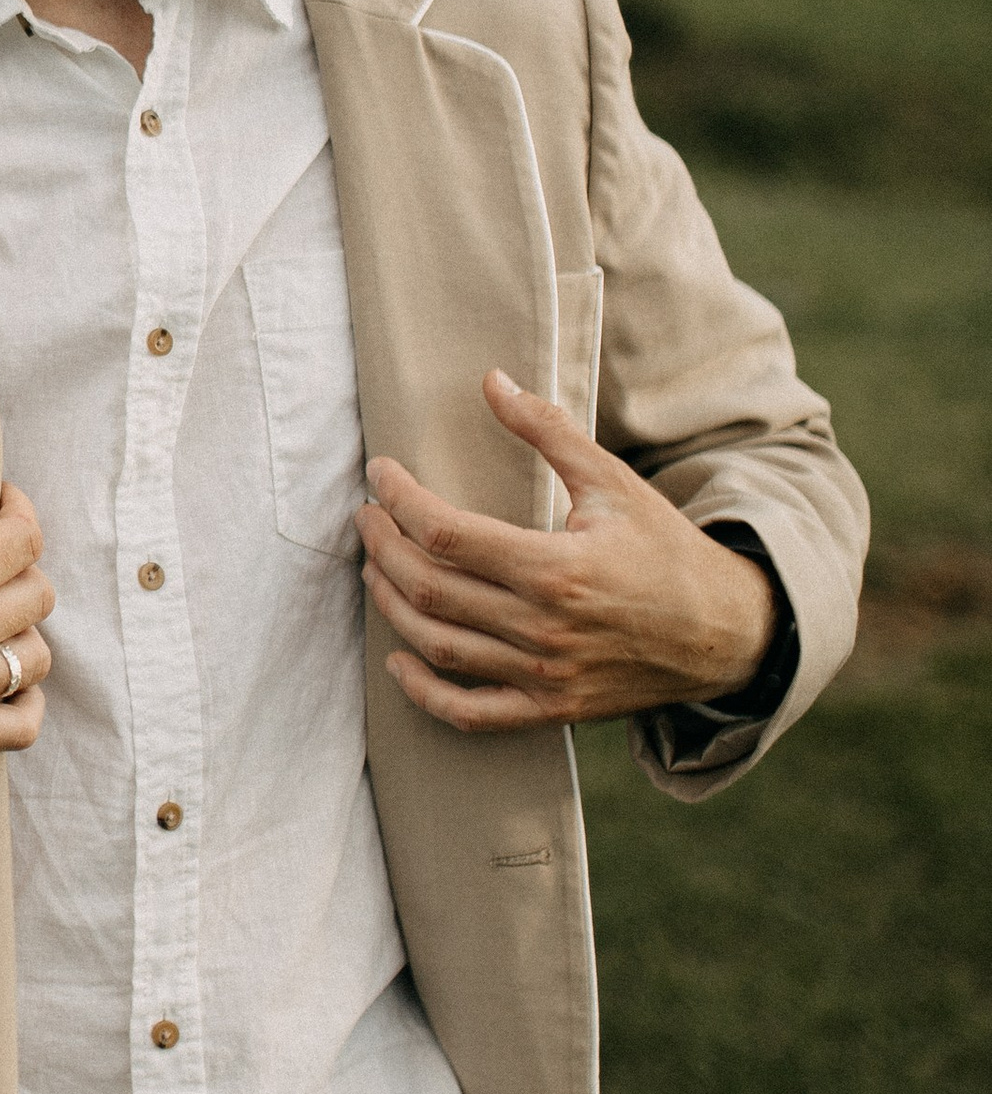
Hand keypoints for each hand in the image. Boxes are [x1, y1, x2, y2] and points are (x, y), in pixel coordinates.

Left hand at [357, 370, 776, 734]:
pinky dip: (425, 692)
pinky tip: (399, 661)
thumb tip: (491, 381)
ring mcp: (545, 674)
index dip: (399, 500)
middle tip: (366, 516)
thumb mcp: (613, 483)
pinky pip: (470, 712)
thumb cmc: (666, 550)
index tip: (379, 475)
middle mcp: (543, 627)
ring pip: (439, 646)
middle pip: (429, 588)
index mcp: (556, 567)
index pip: (446, 533)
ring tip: (373, 569)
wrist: (726, 634)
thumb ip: (548, 431)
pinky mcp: (550, 709)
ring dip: (391, 606)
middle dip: (382, 546)